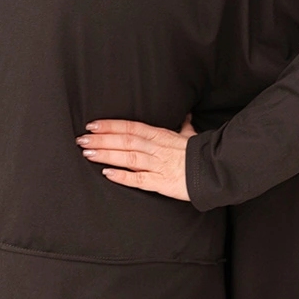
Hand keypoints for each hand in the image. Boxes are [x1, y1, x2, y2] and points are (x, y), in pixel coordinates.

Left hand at [74, 112, 196, 201]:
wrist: (217, 171)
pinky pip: (140, 179)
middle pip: (125, 141)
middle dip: (101, 139)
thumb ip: (184, 127)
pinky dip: (123, 176)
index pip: (131, 127)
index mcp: (161, 136)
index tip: (92, 124)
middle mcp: (156, 148)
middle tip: (81, 139)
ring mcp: (158, 165)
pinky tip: (107, 174)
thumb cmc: (201, 154)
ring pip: (128, 158)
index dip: (110, 125)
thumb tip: (186, 116)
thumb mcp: (191, 136)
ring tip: (87, 153)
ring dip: (106, 155)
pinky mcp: (162, 183)